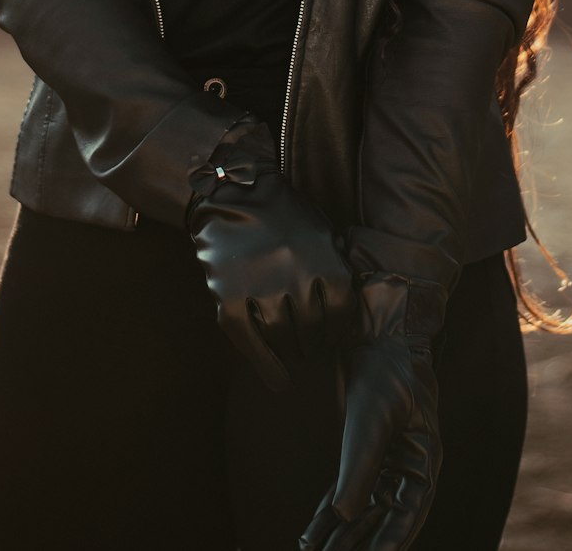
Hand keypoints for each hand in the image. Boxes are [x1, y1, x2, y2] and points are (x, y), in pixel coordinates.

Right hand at [187, 121, 357, 390]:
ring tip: (294, 354)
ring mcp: (259, 283)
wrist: (233, 189)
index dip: (339, 329)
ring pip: (283, 336)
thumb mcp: (320, 229)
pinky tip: (277, 381)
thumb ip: (334, 265)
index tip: (333, 337)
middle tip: (310, 348)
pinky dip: (264, 364)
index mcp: (322, 254)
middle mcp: (294, 270)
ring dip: (292, 353)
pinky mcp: (228, 293)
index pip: (341, 309)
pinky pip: (248, 339)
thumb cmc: (282, 212)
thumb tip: (343, 313)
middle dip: (314, 343)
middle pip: (313, 327)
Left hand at [299, 274, 444, 550]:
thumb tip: (343, 515)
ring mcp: (385, 460)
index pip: (407, 516)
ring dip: (338, 534)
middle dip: (356, 545)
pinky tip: (313, 531)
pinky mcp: (363, 449)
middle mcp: (406, 467)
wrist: (376, 329)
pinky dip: (329, 511)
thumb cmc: (386, 369)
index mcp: (423, 462)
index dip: (390, 543)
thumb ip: (358, 467)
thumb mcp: (370, 418)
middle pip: (382, 519)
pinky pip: (347, 489)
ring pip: (362, 509)